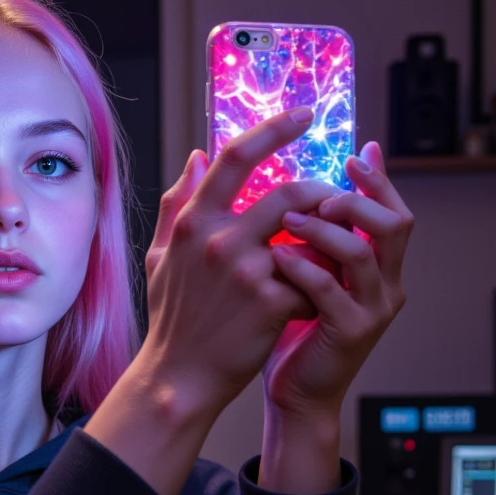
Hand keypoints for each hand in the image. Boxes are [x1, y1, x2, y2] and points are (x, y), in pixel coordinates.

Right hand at [142, 109, 339, 413]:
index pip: (236, 155)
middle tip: (335, 201)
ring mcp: (246, 269)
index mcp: (194, 222)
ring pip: (309, 232)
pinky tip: (310, 303)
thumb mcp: (160, 257)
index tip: (304, 115)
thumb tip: (195, 157)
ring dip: (327, 238)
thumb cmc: (172, 320)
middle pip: (290, 191)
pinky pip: (311, 279)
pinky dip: (318, 287)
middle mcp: (219, 238)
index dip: (275, 128)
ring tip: (328, 251)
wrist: (178, 378)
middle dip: (323, 193)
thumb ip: (177, 204)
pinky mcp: (270, 301)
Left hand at [260, 141, 413, 419]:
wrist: (296, 395)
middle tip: (318, 192)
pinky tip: (277, 256)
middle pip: (395, 224)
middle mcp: (387, 287)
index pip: (393, 211)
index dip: (377, 180)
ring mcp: (372, 312)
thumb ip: (312, 235)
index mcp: (380, 269)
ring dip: (326, 229)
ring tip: (288, 218)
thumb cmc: (293, 333)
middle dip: (357, 199)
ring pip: (364, 253)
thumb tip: (297, 184)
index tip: (352, 155)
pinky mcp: (349, 334)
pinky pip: (330, 290)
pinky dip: (303, 267)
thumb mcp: (306, 275)